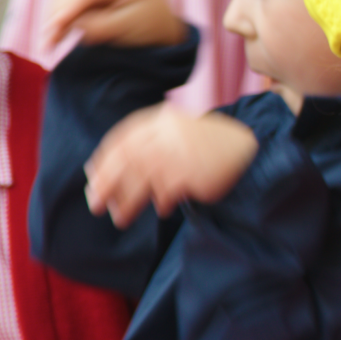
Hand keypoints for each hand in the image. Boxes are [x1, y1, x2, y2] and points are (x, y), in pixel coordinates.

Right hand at [41, 0, 188, 50]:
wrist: (161, 26)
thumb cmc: (151, 28)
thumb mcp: (130, 28)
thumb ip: (102, 25)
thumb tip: (74, 23)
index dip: (67, 9)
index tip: (53, 28)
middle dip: (57, 15)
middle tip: (47, 43)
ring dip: (55, 17)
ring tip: (49, 43)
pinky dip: (61, 16)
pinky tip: (56, 34)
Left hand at [84, 105, 258, 227]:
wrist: (246, 147)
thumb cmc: (203, 145)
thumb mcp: (173, 133)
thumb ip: (144, 146)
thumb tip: (101, 173)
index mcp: (161, 121)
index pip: (123, 139)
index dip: (105, 160)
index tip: (94, 178)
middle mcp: (169, 134)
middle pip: (128, 160)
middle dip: (107, 184)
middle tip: (95, 204)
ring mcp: (183, 153)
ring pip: (144, 179)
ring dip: (128, 202)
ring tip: (120, 218)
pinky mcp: (195, 173)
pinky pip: (168, 192)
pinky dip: (161, 202)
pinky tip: (161, 209)